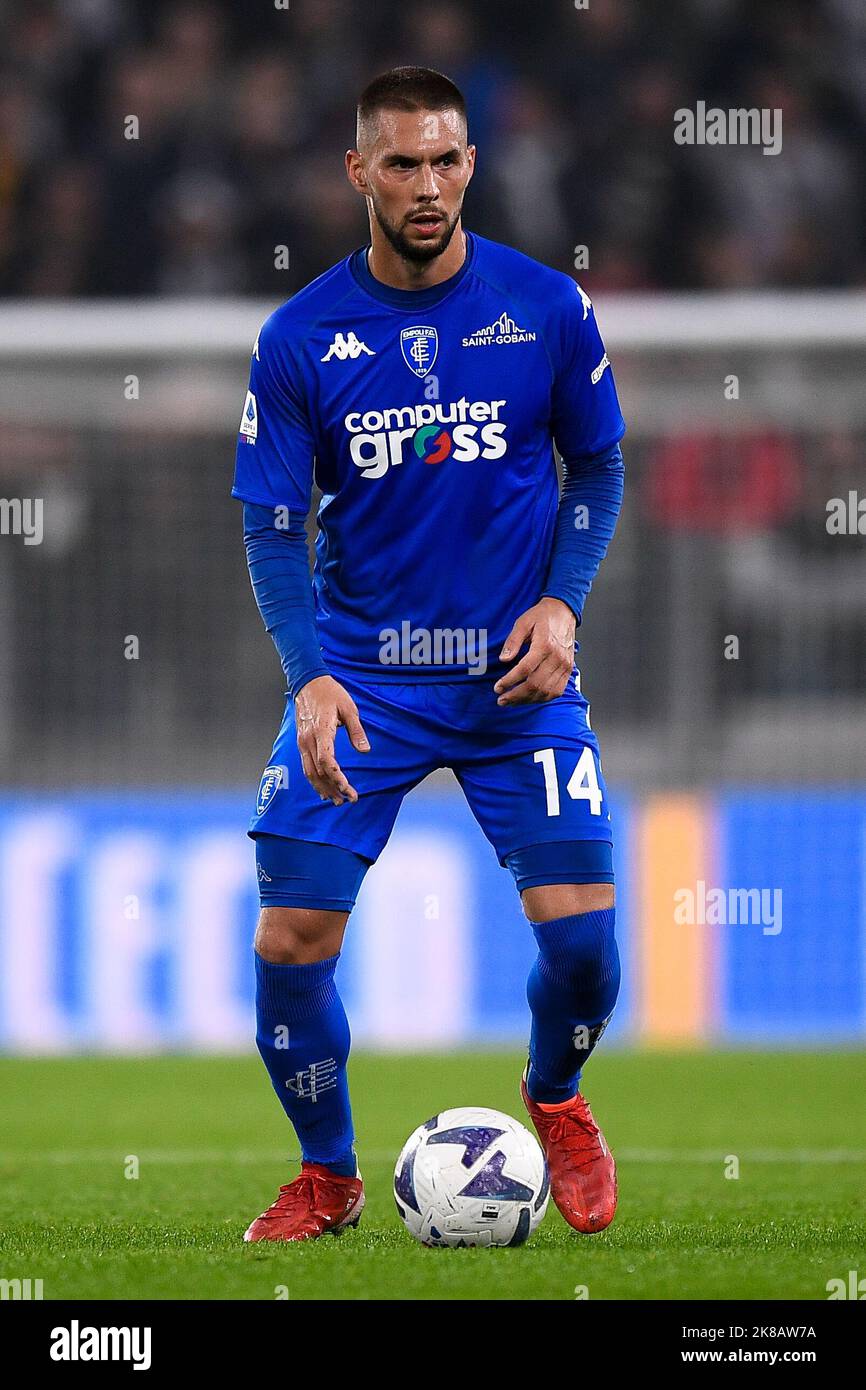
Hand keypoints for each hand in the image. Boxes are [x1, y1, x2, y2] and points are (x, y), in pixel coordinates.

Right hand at [295, 675, 369, 804]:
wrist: (307, 682)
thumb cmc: (331, 693)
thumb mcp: (349, 708)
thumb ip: (356, 731)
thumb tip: (365, 751)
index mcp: (321, 731)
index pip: (326, 761)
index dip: (337, 778)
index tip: (348, 788)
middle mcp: (308, 740)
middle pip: (318, 771)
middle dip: (333, 788)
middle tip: (348, 799)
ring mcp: (302, 741)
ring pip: (309, 772)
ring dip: (322, 788)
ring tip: (336, 800)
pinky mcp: (301, 742)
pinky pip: (306, 765)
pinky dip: (314, 779)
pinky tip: (322, 788)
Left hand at [494, 597, 576, 704]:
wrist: (564, 612)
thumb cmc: (542, 617)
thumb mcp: (522, 623)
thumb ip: (512, 641)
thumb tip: (504, 659)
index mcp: (544, 645)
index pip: (525, 669)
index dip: (510, 681)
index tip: (497, 687)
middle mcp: (557, 658)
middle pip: (535, 684)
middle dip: (516, 696)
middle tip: (501, 699)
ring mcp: (564, 666)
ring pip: (546, 691)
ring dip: (527, 700)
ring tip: (512, 701)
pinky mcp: (568, 670)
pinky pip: (556, 691)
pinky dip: (542, 698)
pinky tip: (529, 698)